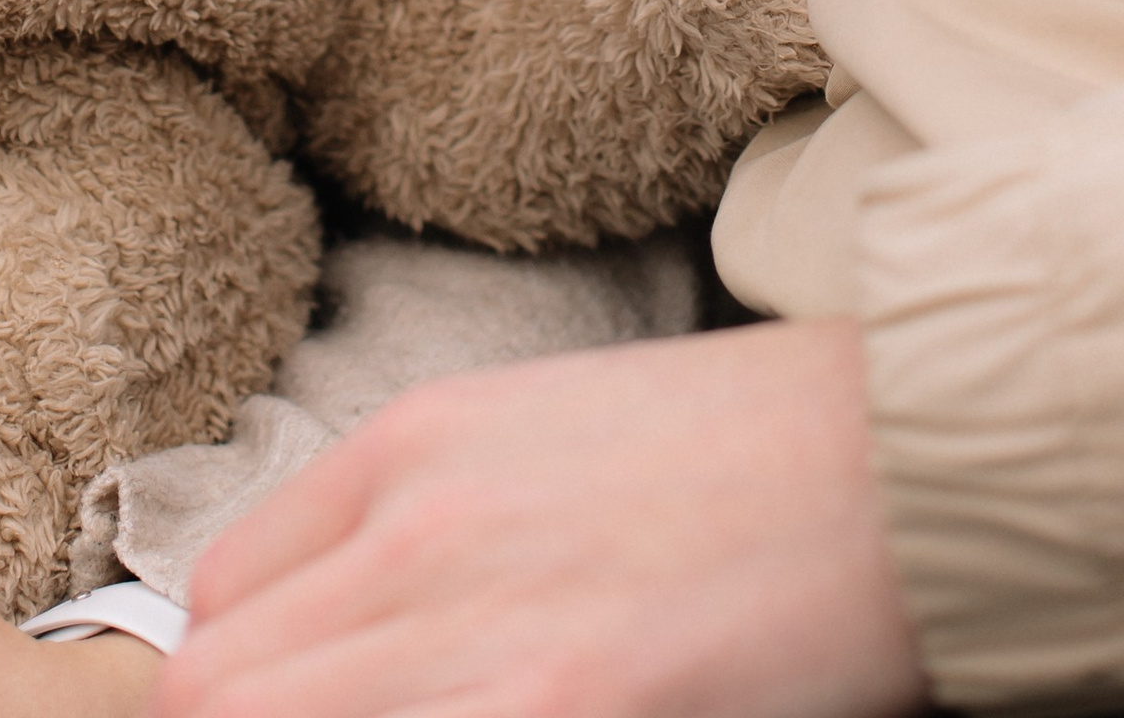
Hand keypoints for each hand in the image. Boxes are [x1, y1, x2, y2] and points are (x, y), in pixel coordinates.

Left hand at [168, 320, 922, 717]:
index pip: (215, 604)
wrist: (908, 456)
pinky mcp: (560, 715)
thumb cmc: (746, 452)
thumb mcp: (542, 433)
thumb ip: (422, 518)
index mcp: (407, 448)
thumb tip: (345, 632)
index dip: (241, 684)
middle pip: (218, 693)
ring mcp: (480, 642)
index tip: (288, 711)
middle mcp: (414, 536)